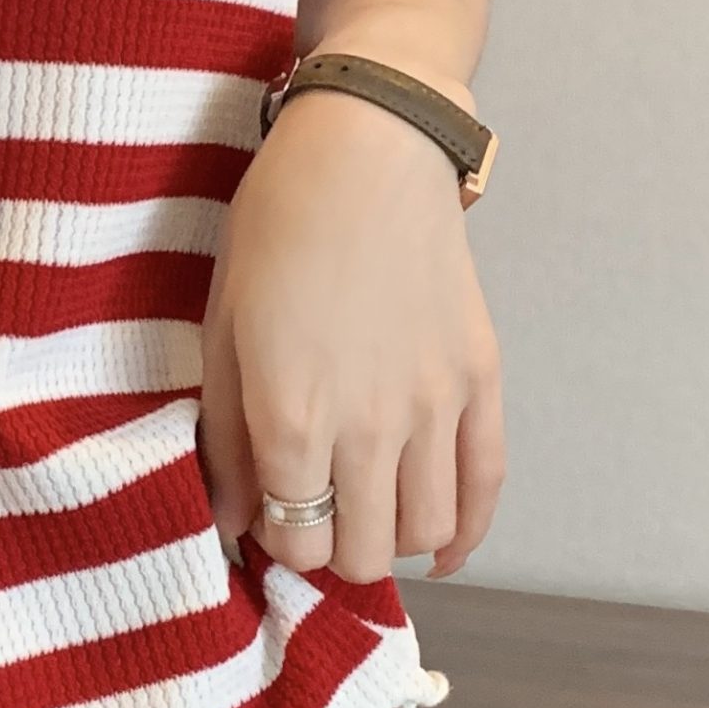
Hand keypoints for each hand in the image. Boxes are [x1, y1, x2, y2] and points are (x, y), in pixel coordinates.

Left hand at [197, 80, 502, 583]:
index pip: (296, 541)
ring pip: (425, 532)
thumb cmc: (274, 233)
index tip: (268, 512)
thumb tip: (232, 522)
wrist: (365, 154)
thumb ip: (227, 438)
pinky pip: (487, 488)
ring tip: (364, 509)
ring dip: (390, 539)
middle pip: (363, 553)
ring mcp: (436, 406)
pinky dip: (464, 533)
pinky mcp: (481, 380)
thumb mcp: (221, 333)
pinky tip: (440, 549)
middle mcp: (372, 426)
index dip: (277, 540)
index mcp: (294, 417)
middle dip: (332, 549)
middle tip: (314, 513)